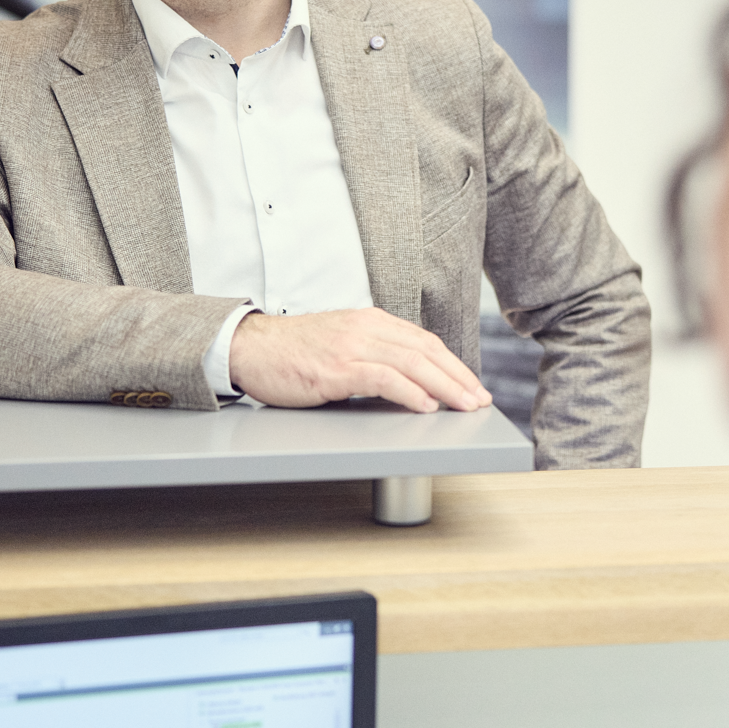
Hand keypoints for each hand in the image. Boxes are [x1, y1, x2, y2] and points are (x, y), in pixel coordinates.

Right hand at [227, 308, 491, 413]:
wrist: (249, 347)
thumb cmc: (292, 352)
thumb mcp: (340, 343)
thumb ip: (372, 354)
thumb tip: (406, 381)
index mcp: (370, 321)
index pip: (423, 341)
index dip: (452, 364)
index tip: (471, 384)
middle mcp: (366, 328)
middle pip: (426, 351)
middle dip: (458, 376)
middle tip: (479, 399)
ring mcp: (351, 346)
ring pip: (412, 363)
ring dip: (445, 386)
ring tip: (464, 405)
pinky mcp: (336, 368)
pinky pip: (383, 378)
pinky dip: (410, 392)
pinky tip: (426, 406)